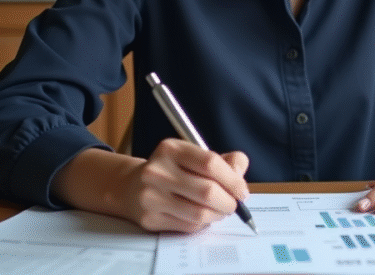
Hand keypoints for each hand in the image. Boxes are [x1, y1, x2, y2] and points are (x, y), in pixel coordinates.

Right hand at [53, 140, 249, 232]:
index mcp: (171, 149)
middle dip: (229, 201)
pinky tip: (203, 215)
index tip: (242, 191)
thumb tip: (240, 173)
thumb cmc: (173, 171)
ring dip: (218, 215)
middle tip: (235, 205)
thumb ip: (224, 161)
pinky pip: (188, 225)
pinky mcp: (149, 218)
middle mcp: (157, 170)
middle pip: (207, 191)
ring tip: (221, 210)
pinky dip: (203, 223)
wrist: (132, 187)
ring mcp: (150, 196)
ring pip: (199, 212)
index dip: (233, 180)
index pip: (210, 163)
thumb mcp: (194, 156)